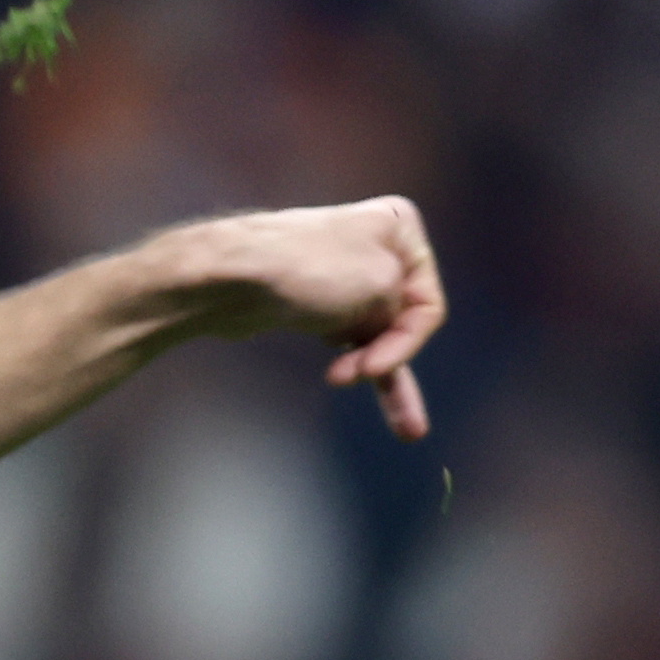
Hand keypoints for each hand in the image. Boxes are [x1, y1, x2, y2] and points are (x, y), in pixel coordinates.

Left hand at [166, 196, 446, 438]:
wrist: (231, 278)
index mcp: (398, 227)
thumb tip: (381, 330)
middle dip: (393, 363)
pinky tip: (360, 387)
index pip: (427, 303)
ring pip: (376, 336)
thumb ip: (401, 312)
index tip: (374, 367)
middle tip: (400, 421)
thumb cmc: (311, 272)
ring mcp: (345, 275)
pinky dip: (358, 365)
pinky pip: (349, 340)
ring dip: (383, 378)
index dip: (406, 343)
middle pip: (402, 319)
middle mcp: (376, 245)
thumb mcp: (381, 284)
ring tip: (410, 431)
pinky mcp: (316, 303)